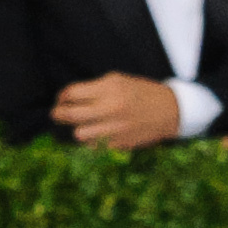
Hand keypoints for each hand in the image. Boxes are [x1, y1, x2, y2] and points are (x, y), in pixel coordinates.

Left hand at [51, 72, 180, 150]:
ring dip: (76, 129)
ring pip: (78, 134)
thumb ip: (94, 88)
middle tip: (57, 113)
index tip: (61, 99)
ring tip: (80, 124)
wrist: (170, 111)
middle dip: (57, 114)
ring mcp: (114, 128)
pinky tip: (95, 134)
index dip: (62, 96)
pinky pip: (92, 146)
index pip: (71, 93)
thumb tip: (68, 97)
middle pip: (68, 115)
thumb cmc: (141, 93)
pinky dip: (90, 141)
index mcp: (110, 88)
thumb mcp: (119, 81)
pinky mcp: (118, 144)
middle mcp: (110, 108)